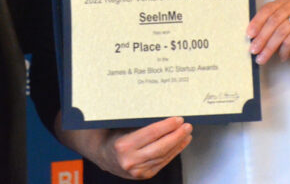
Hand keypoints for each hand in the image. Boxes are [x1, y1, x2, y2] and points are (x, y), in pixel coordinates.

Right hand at [66, 116, 191, 179]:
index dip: (167, 126)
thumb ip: (140, 122)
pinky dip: (173, 153)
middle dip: (176, 136)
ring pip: (163, 156)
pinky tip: (179, 144)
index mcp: (123, 145)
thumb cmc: (113, 136)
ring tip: (186, 134)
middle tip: (187, 126)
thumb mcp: (122, 125)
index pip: (151, 134)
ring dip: (177, 144)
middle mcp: (130, 160)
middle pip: (160, 147)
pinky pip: (162, 163)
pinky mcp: (143, 175)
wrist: (103, 155)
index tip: (177, 119)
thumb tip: (163, 112)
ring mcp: (137, 171)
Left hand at [246, 0, 289, 65]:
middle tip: (254, 50)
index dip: (256, 22)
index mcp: (285, 2)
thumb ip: (267, 28)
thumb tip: (251, 37)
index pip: (267, 9)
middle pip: (273, 21)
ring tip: (263, 57)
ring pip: (280, 32)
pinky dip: (283, 50)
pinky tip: (282, 56)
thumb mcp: (278, 30)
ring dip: (269, 47)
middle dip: (261, 37)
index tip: (249, 35)